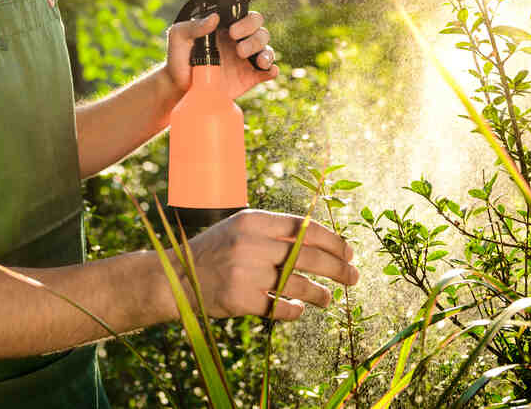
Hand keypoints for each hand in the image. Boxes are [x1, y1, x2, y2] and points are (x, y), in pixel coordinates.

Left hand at [165, 11, 278, 99]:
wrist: (179, 87)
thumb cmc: (179, 58)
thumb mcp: (178, 37)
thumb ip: (193, 26)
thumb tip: (213, 18)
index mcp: (226, 27)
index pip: (245, 15)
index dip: (246, 20)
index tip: (232, 30)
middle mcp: (239, 40)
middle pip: (260, 31)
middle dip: (254, 37)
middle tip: (238, 48)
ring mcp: (246, 59)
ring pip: (266, 49)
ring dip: (265, 53)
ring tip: (257, 61)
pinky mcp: (249, 77)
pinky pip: (267, 71)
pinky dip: (271, 70)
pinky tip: (268, 71)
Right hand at [174, 209, 358, 320]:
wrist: (175, 276)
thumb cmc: (215, 251)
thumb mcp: (240, 229)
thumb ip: (274, 232)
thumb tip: (322, 241)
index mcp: (253, 220)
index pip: (304, 227)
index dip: (332, 240)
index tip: (349, 251)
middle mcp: (251, 243)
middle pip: (308, 255)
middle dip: (338, 267)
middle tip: (354, 276)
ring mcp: (246, 271)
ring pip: (299, 283)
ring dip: (321, 293)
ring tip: (329, 298)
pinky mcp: (241, 299)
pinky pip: (281, 307)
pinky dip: (295, 309)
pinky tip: (299, 309)